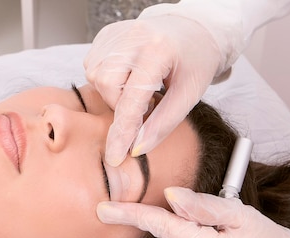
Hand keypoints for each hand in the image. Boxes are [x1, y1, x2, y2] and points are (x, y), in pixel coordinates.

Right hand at [84, 15, 220, 165]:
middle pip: (107, 86)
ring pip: (96, 77)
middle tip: (145, 103)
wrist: (192, 29)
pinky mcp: (106, 33)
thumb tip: (137, 148)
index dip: (123, 132)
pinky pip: (93, 66)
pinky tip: (128, 75)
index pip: (131, 100)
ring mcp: (117, 33)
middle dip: (121, 104)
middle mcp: (133, 37)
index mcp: (158, 50)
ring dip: (115, 92)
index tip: (115, 156)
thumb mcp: (189, 94)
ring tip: (139, 87)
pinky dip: (108, 79)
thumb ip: (163, 123)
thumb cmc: (195, 61)